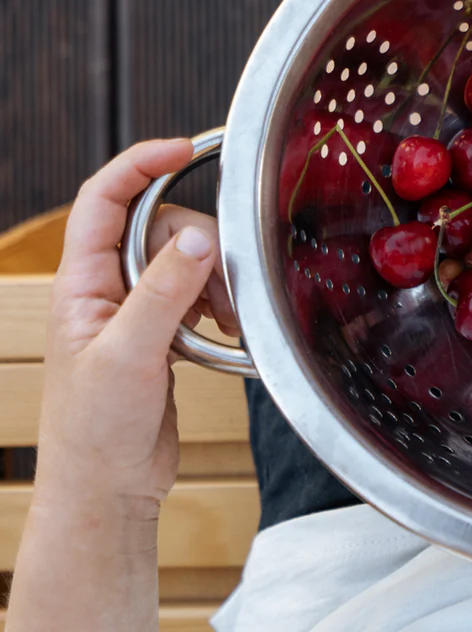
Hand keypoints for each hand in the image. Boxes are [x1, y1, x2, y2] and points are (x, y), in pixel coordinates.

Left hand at [34, 140, 232, 510]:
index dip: (139, 164)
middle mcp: (108, 286)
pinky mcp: (163, 327)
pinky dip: (220, 299)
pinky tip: (226, 327)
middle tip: (221, 286)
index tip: (182, 148)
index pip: (103, 200)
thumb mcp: (128, 356)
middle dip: (200, 246)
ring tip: (226, 318)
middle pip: (161, 226)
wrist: (109, 486)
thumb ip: (164, 292)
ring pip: (186, 256)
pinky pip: (199, 288)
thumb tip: (200, 237)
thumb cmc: (95, 431)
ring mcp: (137, 305)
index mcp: (82, 284)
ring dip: (215, 279)